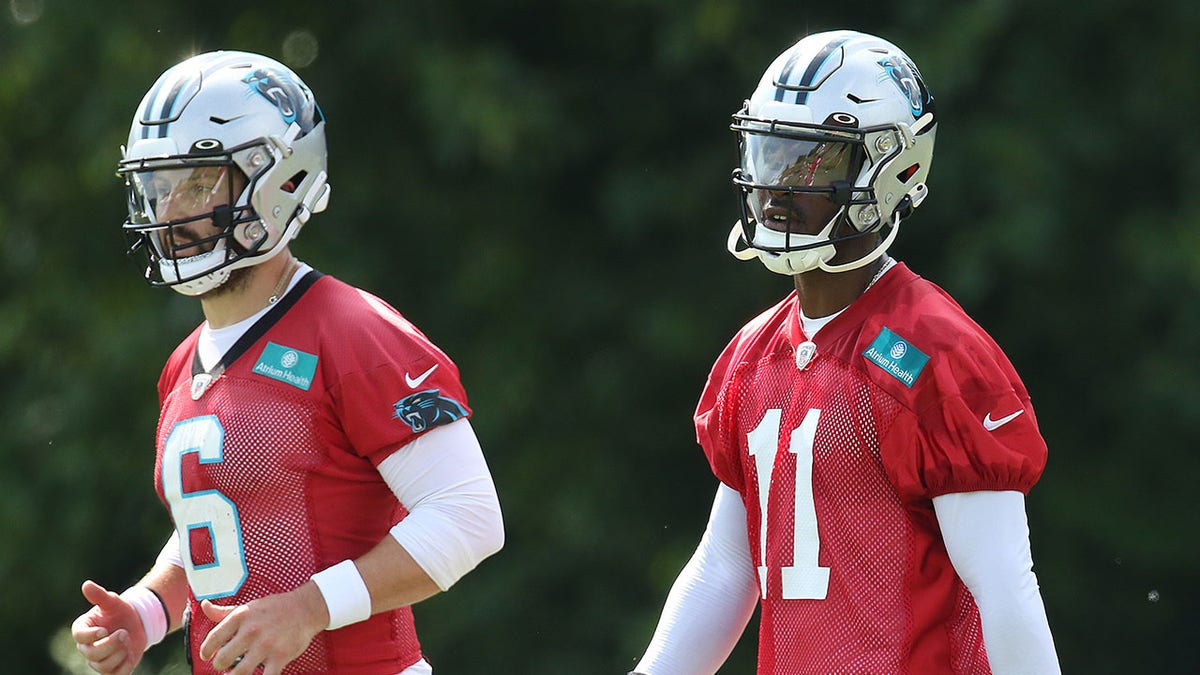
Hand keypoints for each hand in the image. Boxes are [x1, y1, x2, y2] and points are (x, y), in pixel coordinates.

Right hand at [71, 580, 146, 674]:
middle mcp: (87, 647)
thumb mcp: (112, 601)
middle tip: (124, 633)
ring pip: (102, 666)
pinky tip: (130, 655)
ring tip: (128, 641)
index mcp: (83, 629)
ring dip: (119, 654)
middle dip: (110, 644)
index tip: (104, 630)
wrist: (137, 623)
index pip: (79, 636)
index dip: (91, 635)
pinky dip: (124, 667)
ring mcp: (98, 660)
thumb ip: (99, 595)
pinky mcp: (112, 669)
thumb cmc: (120, 611)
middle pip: (91, 654)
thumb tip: (86, 584)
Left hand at [198, 582, 328, 674]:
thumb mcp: (248, 606)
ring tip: (234, 674)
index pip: (213, 639)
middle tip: (224, 665)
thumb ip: (225, 611)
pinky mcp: (280, 656)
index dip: (205, 651)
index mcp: (240, 617)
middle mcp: (251, 631)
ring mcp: (266, 645)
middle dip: (219, 665)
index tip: (206, 656)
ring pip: (239, 672)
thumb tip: (204, 606)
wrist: (306, 608)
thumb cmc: (275, 608)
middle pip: (223, 659)